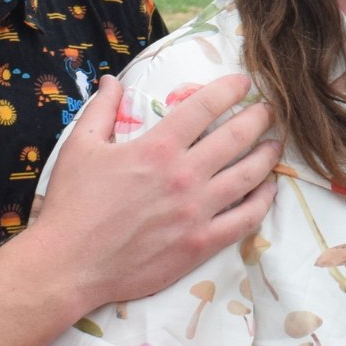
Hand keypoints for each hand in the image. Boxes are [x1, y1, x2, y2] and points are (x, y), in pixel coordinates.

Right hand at [30, 73, 279, 316]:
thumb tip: (111, 80)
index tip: (245, 84)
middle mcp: (184, 175)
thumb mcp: (80, 147)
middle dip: (260, 118)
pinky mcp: (201, 244)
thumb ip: (101, 110)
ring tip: (276, 144)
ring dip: (268, 156)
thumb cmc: (71, 204)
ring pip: (249, 176)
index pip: (206, 106)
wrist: (69, 265)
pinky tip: (269, 189)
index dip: (230, 90)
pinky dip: (263, 201)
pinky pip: (245, 219)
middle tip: (271, 110)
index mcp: (158, 147)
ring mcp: (196, 211)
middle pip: (237, 137)